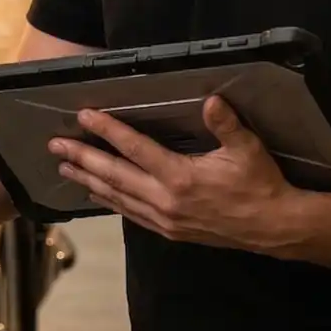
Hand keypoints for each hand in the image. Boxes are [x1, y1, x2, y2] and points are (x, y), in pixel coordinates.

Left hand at [48, 95, 301, 252]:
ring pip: (118, 197)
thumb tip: (210, 99)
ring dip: (89, 180)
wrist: (275, 228)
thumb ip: (226, 124)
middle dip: (83, 158)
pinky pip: (131, 214)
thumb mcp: (248, 150)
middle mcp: (165, 200)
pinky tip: (96, 193)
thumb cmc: (261, 185)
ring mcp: (165, 219)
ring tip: (64, 167)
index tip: (84, 116)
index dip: (108, 130)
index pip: (135, 149)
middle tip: (55, 146)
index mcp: (180, 178)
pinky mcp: (170, 231)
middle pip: (115, 176)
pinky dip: (110, 201)